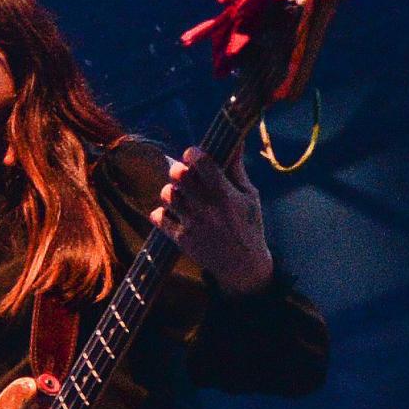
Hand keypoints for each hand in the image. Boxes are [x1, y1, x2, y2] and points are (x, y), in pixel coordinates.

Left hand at [154, 145, 273, 294]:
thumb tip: (234, 142)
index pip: (202, 163)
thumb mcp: (250, 196)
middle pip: (179, 176)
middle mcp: (206, 208)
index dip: (194, 154)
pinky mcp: (180, 239)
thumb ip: (237, 170)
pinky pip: (158, 216)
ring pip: (167, 195)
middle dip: (179, 170)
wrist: (242, 266)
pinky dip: (162, 212)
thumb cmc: (248, 225)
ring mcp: (191, 224)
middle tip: (185, 175)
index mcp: (225, 195)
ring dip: (172, 192)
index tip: (194, 155)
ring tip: (182, 196)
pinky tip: (175, 213)